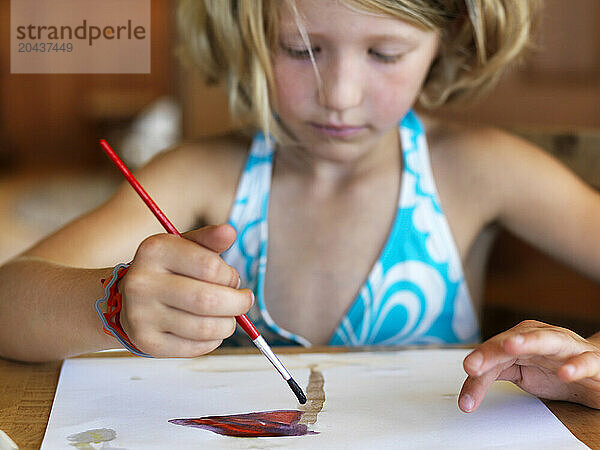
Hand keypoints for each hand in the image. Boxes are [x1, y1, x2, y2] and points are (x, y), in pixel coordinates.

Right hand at [118, 224, 252, 356]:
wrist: (127, 300)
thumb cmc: (167, 270)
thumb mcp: (185, 247)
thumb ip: (209, 239)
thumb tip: (230, 232)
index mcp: (155, 250)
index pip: (210, 266)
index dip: (231, 276)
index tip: (233, 280)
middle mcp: (142, 282)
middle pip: (208, 300)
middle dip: (237, 303)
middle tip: (243, 301)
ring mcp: (141, 315)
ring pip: (205, 327)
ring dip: (228, 324)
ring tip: (229, 317)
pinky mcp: (147, 342)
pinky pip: (195, 347)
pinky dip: (213, 340)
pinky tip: (211, 330)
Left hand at [458, 320, 599, 411]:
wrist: (595, 371)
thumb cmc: (555, 368)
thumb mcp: (520, 374)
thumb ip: (495, 375)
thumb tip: (468, 382)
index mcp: (520, 340)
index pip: (493, 352)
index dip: (478, 363)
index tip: (465, 373)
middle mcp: (539, 338)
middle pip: (511, 341)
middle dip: (490, 351)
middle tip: (472, 364)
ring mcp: (565, 347)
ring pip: (545, 340)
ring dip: (527, 341)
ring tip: (510, 346)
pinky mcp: (590, 361)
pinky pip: (583, 362)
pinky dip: (574, 366)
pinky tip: (564, 372)